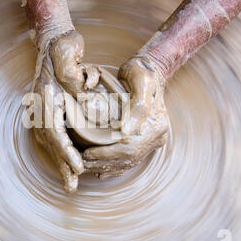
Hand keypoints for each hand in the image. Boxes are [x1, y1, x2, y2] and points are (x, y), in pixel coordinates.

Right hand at [33, 30, 95, 192]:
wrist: (52, 40)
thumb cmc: (62, 46)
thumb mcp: (67, 53)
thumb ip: (72, 74)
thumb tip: (81, 94)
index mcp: (45, 95)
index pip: (54, 130)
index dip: (66, 151)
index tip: (79, 166)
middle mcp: (41, 105)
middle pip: (50, 142)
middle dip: (62, 165)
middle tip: (73, 186)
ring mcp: (43, 109)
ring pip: (50, 142)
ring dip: (61, 162)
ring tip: (71, 182)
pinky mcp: (49, 110)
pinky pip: (54, 135)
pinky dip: (61, 151)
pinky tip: (68, 162)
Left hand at [83, 57, 169, 178]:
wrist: (149, 69)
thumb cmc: (141, 71)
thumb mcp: (140, 79)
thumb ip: (137, 106)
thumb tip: (126, 132)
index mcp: (156, 123)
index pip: (130, 146)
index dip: (107, 153)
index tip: (87, 153)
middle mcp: (158, 134)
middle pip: (129, 157)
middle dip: (104, 162)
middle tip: (82, 162)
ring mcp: (153, 139)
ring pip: (129, 161)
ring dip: (107, 167)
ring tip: (87, 166)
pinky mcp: (146, 140)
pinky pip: (131, 159)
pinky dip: (115, 167)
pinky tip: (101, 171)